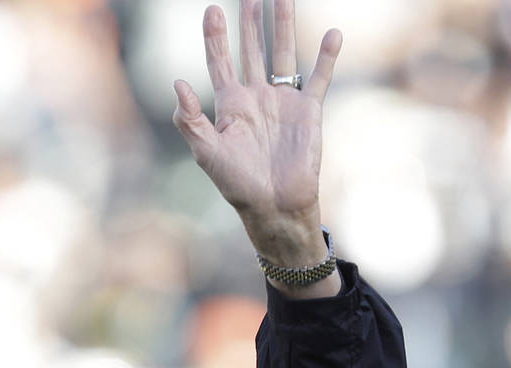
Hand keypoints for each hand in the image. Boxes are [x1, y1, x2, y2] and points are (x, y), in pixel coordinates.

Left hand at [173, 1, 340, 275]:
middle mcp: (257, 97)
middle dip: (250, 22)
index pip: (220, 62)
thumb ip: (190, 119)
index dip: (215, 37)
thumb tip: (177, 83)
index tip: (211, 10)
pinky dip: (327, 57)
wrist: (274, 206)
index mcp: (230, 105)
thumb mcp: (206, 153)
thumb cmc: (237, 184)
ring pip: (284, 54)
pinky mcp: (310, 111)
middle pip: (252, 50)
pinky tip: (333, 34)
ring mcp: (284, 101)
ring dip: (284, 26)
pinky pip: (320, 77)